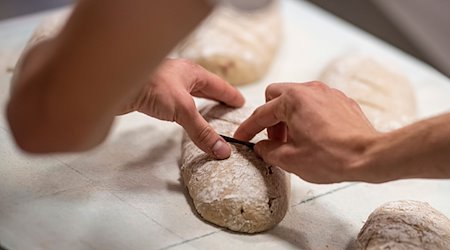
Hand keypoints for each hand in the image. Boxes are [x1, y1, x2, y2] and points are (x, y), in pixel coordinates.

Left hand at [121, 58, 244, 158]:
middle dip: (216, 97)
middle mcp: (180, 75)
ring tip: (208, 112)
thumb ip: (202, 131)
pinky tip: (181, 115)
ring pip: (189, 94)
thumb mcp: (183, 109)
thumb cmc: (150, 85)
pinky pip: (175, 102)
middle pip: (204, 87)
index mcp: (192, 72)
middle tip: (228, 107)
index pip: (219, 85)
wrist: (114, 82)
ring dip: (199, 103)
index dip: (231, 95)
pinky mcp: (152, 93)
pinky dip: (183, 109)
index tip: (240, 102)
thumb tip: (222, 150)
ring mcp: (165, 83)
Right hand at [234, 82, 379, 182]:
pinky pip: (315, 103)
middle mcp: (309, 90)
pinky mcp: (341, 100)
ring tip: (295, 140)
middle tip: (274, 139)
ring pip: (296, 98)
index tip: (242, 137)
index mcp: (292, 100)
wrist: (369, 156)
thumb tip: (262, 147)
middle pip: (276, 96)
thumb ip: (268, 150)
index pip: (261, 114)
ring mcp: (327, 93)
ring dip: (288, 116)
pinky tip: (313, 135)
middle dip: (270, 117)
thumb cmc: (332, 157)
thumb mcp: (290, 159)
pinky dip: (307, 116)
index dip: (248, 128)